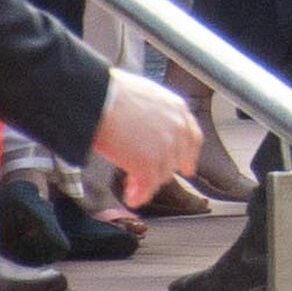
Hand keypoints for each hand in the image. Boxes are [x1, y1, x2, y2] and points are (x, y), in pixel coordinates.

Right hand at [95, 68, 205, 199]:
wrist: (98, 98)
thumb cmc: (111, 93)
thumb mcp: (144, 95)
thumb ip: (155, 113)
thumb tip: (148, 126)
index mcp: (177, 109)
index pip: (192, 137)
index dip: (188, 155)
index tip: (186, 167)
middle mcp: (177, 129)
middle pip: (175, 160)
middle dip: (161, 171)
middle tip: (146, 177)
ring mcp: (164, 147)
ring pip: (161, 175)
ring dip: (147, 184)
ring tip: (132, 187)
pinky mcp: (148, 164)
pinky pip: (147, 187)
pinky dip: (139, 195)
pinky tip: (132, 197)